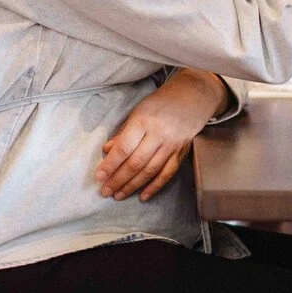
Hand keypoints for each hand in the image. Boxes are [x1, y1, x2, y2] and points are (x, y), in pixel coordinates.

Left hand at [95, 70, 227, 201]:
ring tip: (118, 195)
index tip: (99, 176)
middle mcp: (159, 134)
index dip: (110, 164)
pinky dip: (155, 187)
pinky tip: (143, 196)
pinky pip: (167, 174)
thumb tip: (107, 152)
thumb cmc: (160, 103)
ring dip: (132, 186)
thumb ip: (123, 133)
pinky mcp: (181, 152)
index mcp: (144, 121)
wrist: (192, 96)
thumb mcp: (138, 112)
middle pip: (136, 163)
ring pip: (150, 171)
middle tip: (105, 191)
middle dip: (118, 180)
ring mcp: (172, 145)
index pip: (124, 148)